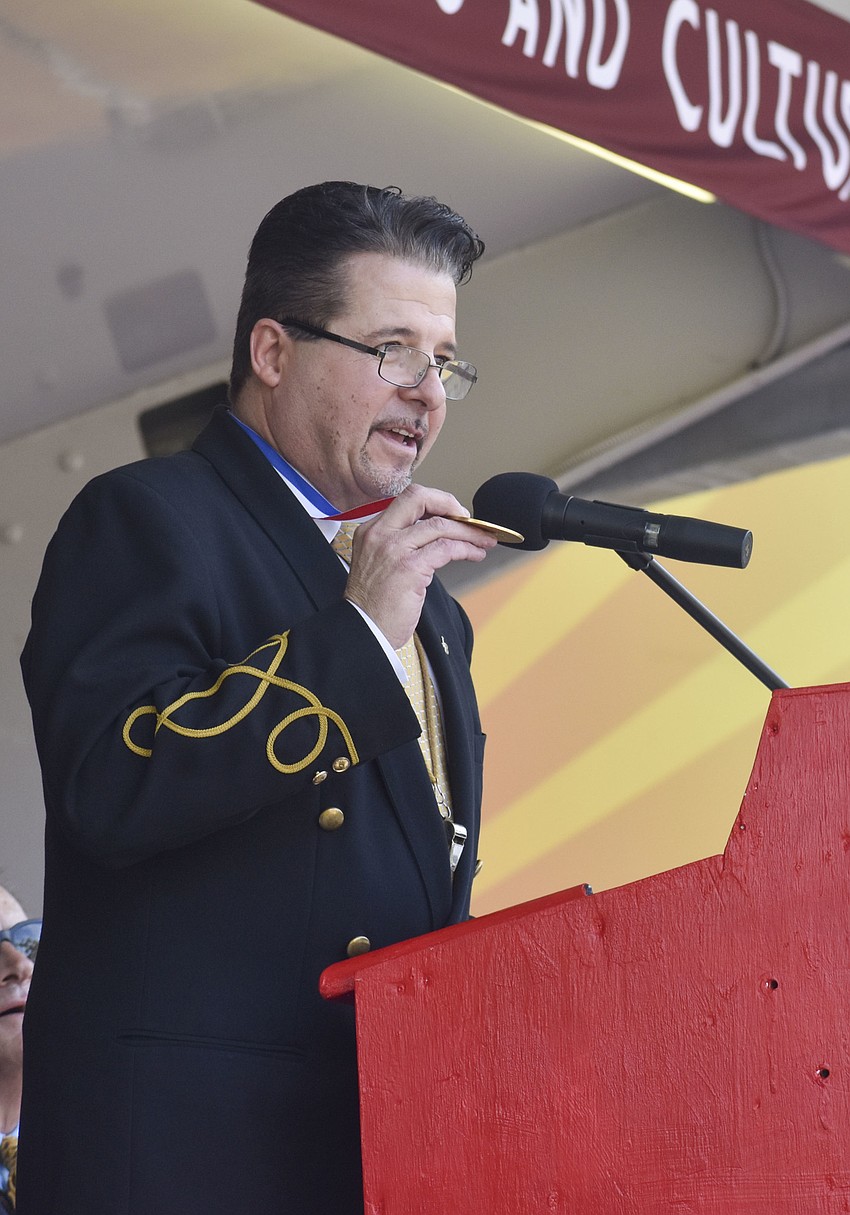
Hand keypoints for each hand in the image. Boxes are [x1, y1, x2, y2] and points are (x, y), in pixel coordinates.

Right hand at [343, 484, 496, 649]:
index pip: (407, 499)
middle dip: (451, 504)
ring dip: (469, 532)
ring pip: (440, 524)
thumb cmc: (375, 606)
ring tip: (484, 540)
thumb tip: (439, 533)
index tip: (453, 514)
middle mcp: (379, 534)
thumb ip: (401, 544)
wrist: (364, 632)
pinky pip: (446, 548)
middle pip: (419, 498)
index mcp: (371, 530)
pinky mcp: (409, 568)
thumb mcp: (380, 564)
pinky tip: (475, 554)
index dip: (436, 501)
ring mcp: (393, 549)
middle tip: (469, 519)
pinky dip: (467, 548)